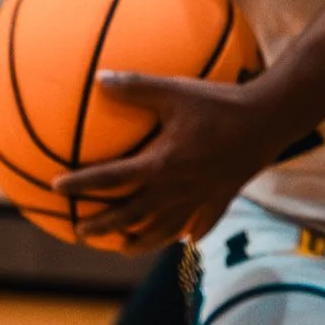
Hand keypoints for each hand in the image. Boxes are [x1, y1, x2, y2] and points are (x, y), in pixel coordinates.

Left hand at [62, 69, 273, 252]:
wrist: (268, 121)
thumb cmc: (219, 102)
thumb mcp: (174, 90)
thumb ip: (135, 86)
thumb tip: (98, 78)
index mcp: (160, 164)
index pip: (112, 179)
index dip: (81, 184)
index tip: (56, 188)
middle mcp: (176, 189)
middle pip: (132, 216)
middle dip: (103, 226)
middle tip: (79, 231)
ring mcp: (199, 198)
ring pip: (164, 229)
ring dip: (140, 240)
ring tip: (123, 246)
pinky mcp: (221, 199)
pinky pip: (201, 224)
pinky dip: (188, 232)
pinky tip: (182, 238)